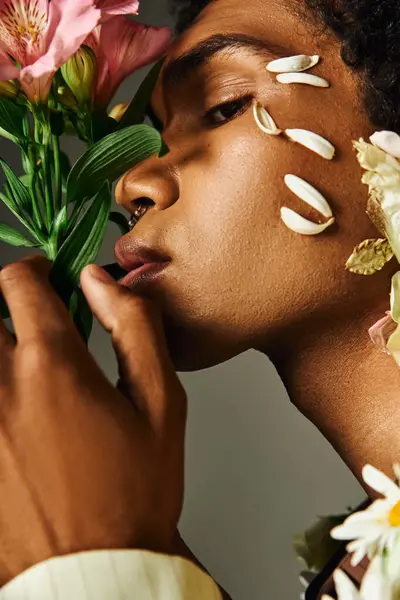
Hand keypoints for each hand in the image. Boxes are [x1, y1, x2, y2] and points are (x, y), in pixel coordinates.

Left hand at [0, 256, 186, 585]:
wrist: (93, 570)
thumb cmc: (133, 491)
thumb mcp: (162, 404)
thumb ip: (135, 328)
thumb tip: (102, 282)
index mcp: (52, 367)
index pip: (19, 282)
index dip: (34, 269)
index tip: (45, 277)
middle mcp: (0, 386)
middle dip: (1, 304)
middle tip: (25, 319)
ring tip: (20, 363)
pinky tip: (14, 404)